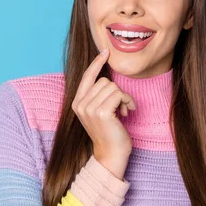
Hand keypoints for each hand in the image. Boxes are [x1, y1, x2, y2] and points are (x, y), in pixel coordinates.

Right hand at [71, 48, 135, 178]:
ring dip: (124, 97)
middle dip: (117, 91)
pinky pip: (119, 94)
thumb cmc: (109, 133)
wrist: (111, 155)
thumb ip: (97, 96)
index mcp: (77, 103)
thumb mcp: (98, 112)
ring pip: (112, 87)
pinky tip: (128, 113)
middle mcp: (80, 104)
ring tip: (124, 111)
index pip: (87, 76)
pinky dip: (128, 101)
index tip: (105, 51)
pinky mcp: (101, 112)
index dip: (96, 63)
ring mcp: (89, 108)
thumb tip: (106, 78)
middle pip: (104, 81)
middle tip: (122, 107)